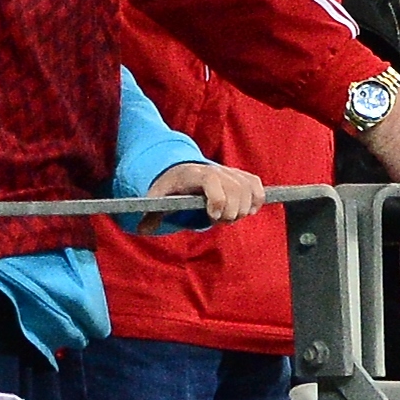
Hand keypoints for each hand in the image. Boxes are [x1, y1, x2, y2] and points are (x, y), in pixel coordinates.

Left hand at [151, 159, 265, 224]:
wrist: (183, 169)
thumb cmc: (171, 187)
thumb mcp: (159, 197)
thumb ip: (152, 214)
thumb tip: (142, 229)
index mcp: (194, 174)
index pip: (212, 180)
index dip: (216, 199)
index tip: (212, 216)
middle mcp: (215, 170)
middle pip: (234, 190)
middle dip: (229, 212)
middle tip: (217, 220)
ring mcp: (230, 172)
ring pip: (248, 191)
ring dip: (242, 210)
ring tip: (228, 216)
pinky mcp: (242, 176)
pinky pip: (256, 187)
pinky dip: (256, 201)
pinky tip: (246, 210)